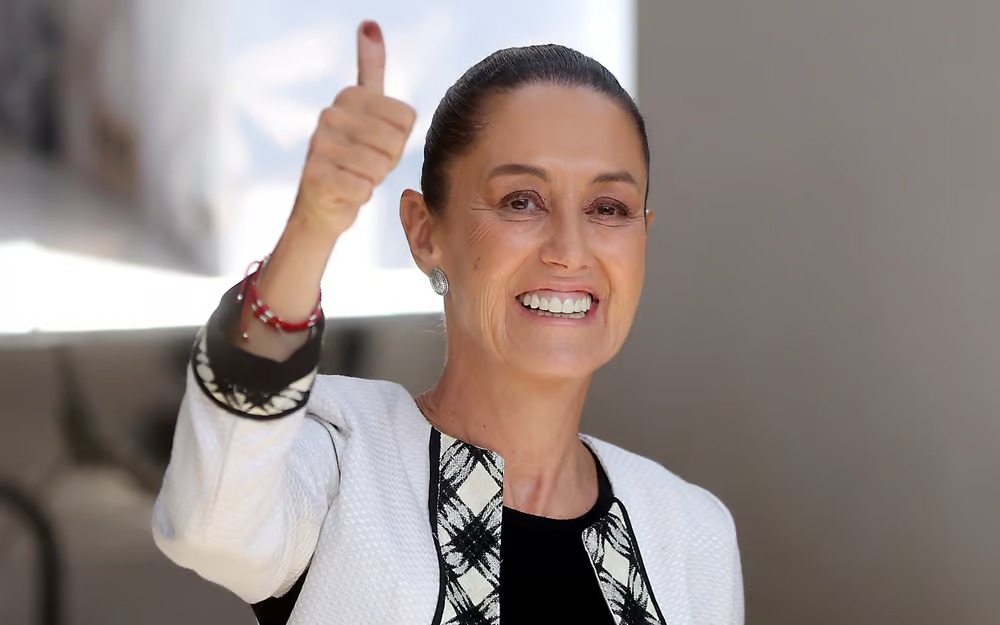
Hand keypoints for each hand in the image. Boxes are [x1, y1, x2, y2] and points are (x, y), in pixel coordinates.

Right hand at [292, 20, 415, 236]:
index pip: (406, 119)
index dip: (399, 140)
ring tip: (354, 176)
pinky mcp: (314, 176)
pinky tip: (345, 192)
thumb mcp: (368, 111)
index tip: (376, 145)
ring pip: (379, 166)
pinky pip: (363, 188)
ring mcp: (318, 144)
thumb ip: (371, 69)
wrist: (322, 204)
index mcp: (348, 96)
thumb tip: (370, 23)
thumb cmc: (354, 158)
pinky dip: (360, 196)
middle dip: (387, 161)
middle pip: (394, 143)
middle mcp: (329, 115)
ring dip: (373, 179)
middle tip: (366, 165)